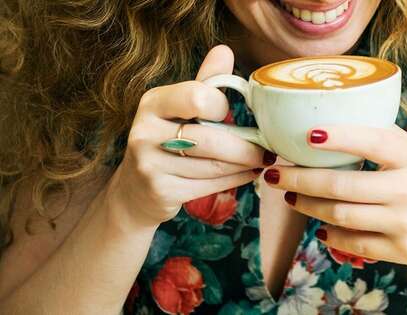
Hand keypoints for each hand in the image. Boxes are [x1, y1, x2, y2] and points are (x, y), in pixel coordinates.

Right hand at [104, 45, 274, 225]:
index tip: (232, 113)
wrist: (136, 189)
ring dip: (245, 165)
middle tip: (267, 150)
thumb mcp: (179, 108)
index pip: (197, 98)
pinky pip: (209, 185)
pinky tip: (247, 175)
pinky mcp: (161, 190)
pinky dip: (235, 180)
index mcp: (153, 102)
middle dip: (246, 147)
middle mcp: (146, 131)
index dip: (221, 106)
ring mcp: (150, 164)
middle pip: (210, 139)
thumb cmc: (167, 140)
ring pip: (214, 166)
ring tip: (261, 161)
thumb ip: (204, 82)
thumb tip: (224, 50)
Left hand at [263, 125, 406, 271]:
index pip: (371, 141)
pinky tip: (319, 226)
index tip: (306, 133)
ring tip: (291, 195)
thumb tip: (331, 129)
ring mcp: (406, 223)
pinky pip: (354, 243)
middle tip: (274, 172)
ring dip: (308, 205)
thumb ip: (385, 142)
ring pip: (341, 215)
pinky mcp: (403, 251)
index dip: (337, 136)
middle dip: (299, 178)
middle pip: (341, 184)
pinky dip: (331, 235)